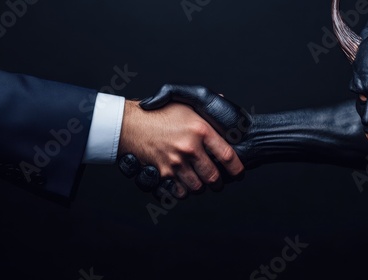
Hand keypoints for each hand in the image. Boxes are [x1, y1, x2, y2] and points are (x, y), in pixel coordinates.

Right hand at [118, 99, 243, 197]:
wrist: (129, 124)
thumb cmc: (157, 113)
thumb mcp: (185, 103)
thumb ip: (205, 104)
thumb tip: (222, 99)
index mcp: (200, 129)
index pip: (227, 155)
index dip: (236, 169)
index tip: (238, 173)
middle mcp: (190, 147)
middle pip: (213, 177)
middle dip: (218, 183)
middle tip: (217, 182)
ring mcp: (176, 162)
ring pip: (198, 187)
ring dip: (200, 187)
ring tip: (200, 183)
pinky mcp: (163, 173)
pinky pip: (179, 191)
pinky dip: (183, 191)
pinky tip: (183, 184)